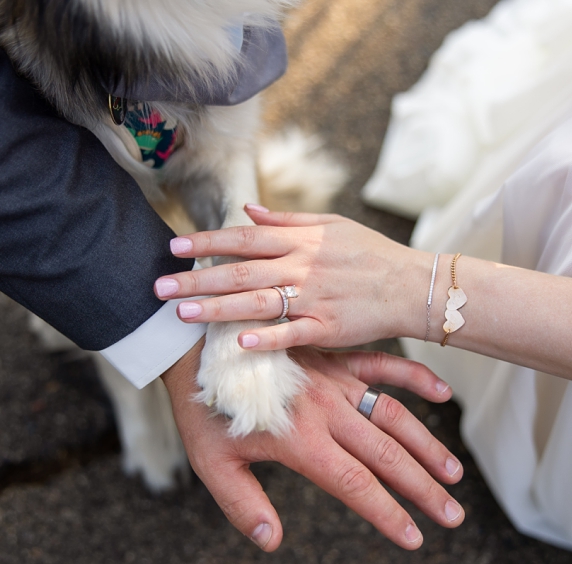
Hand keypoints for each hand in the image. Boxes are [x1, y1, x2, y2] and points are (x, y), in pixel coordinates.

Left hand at [154, 205, 439, 349]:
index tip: (173, 247)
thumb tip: (246, 212)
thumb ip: (287, 221)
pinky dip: (268, 337)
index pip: (244, 239)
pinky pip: (293, 333)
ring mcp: (314, 298)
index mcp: (301, 241)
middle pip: (240, 271)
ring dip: (218, 308)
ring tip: (182, 313)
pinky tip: (239, 343)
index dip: (206, 241)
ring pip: (258, 302)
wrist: (412, 286)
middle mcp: (303, 266)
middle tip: (159, 287)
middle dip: (197, 279)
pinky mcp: (328, 328)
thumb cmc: (370, 254)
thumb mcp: (332, 226)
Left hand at [161, 339, 463, 551]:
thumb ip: (241, 503)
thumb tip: (272, 542)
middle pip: (386, 455)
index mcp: (299, 439)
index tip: (415, 539)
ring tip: (454, 473)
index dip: (388, 514)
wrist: (195, 345)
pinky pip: (382, 365)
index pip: (356, 485)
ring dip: (427, 444)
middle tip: (454, 515)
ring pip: (393, 414)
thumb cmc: (203, 408)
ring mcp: (334, 381)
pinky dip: (413, 378)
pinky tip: (442, 393)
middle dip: (423, 489)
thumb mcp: (210, 462)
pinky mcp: (334, 358)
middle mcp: (325, 410)